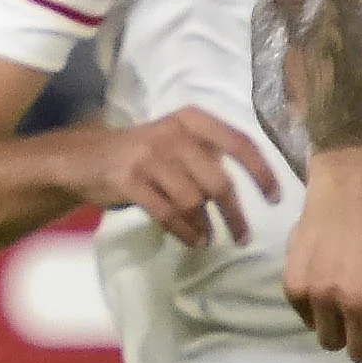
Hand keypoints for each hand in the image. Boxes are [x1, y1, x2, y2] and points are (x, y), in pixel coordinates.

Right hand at [77, 109, 280, 247]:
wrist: (86, 159)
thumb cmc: (143, 153)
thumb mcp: (178, 141)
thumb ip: (209, 156)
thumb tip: (251, 189)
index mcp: (193, 120)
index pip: (239, 142)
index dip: (262, 172)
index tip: (275, 199)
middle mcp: (174, 134)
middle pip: (219, 182)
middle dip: (236, 215)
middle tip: (244, 237)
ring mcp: (150, 157)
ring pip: (193, 202)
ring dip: (207, 227)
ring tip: (210, 240)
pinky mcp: (131, 181)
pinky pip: (168, 214)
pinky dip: (185, 233)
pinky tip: (194, 241)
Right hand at [278, 149, 361, 362]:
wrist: (354, 190)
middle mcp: (359, 304)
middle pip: (360, 356)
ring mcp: (324, 296)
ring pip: (330, 342)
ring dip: (339, 327)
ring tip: (345, 296)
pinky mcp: (296, 287)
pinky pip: (306, 320)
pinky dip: (316, 309)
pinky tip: (326, 281)